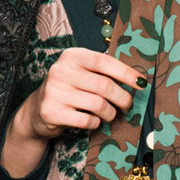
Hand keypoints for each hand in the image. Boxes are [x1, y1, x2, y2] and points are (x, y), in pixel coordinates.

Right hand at [0, 49, 146, 177]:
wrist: (38, 111)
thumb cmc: (70, 90)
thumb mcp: (82, 73)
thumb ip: (104, 72)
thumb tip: (138, 81)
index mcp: (72, 56)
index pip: (104, 61)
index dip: (126, 73)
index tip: (142, 83)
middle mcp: (61, 70)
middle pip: (104, 86)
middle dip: (122, 98)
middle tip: (127, 105)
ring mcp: (54, 91)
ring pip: (98, 105)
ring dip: (110, 113)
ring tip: (109, 115)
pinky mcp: (51, 112)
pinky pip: (86, 120)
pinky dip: (95, 123)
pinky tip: (93, 121)